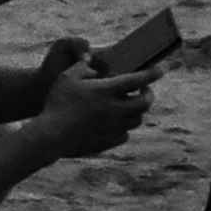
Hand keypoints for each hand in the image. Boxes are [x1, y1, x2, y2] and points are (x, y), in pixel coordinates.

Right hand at [31, 59, 155, 160]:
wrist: (50, 136)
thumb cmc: (57, 103)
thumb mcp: (67, 76)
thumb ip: (83, 67)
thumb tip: (94, 68)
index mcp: (107, 91)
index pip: (137, 80)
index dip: (151, 73)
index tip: (160, 69)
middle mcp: (114, 111)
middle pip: (144, 104)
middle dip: (148, 94)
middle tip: (145, 89)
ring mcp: (112, 129)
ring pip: (136, 120)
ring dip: (137, 111)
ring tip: (131, 104)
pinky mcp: (107, 143)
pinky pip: (124, 135)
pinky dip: (125, 127)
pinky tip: (117, 122)